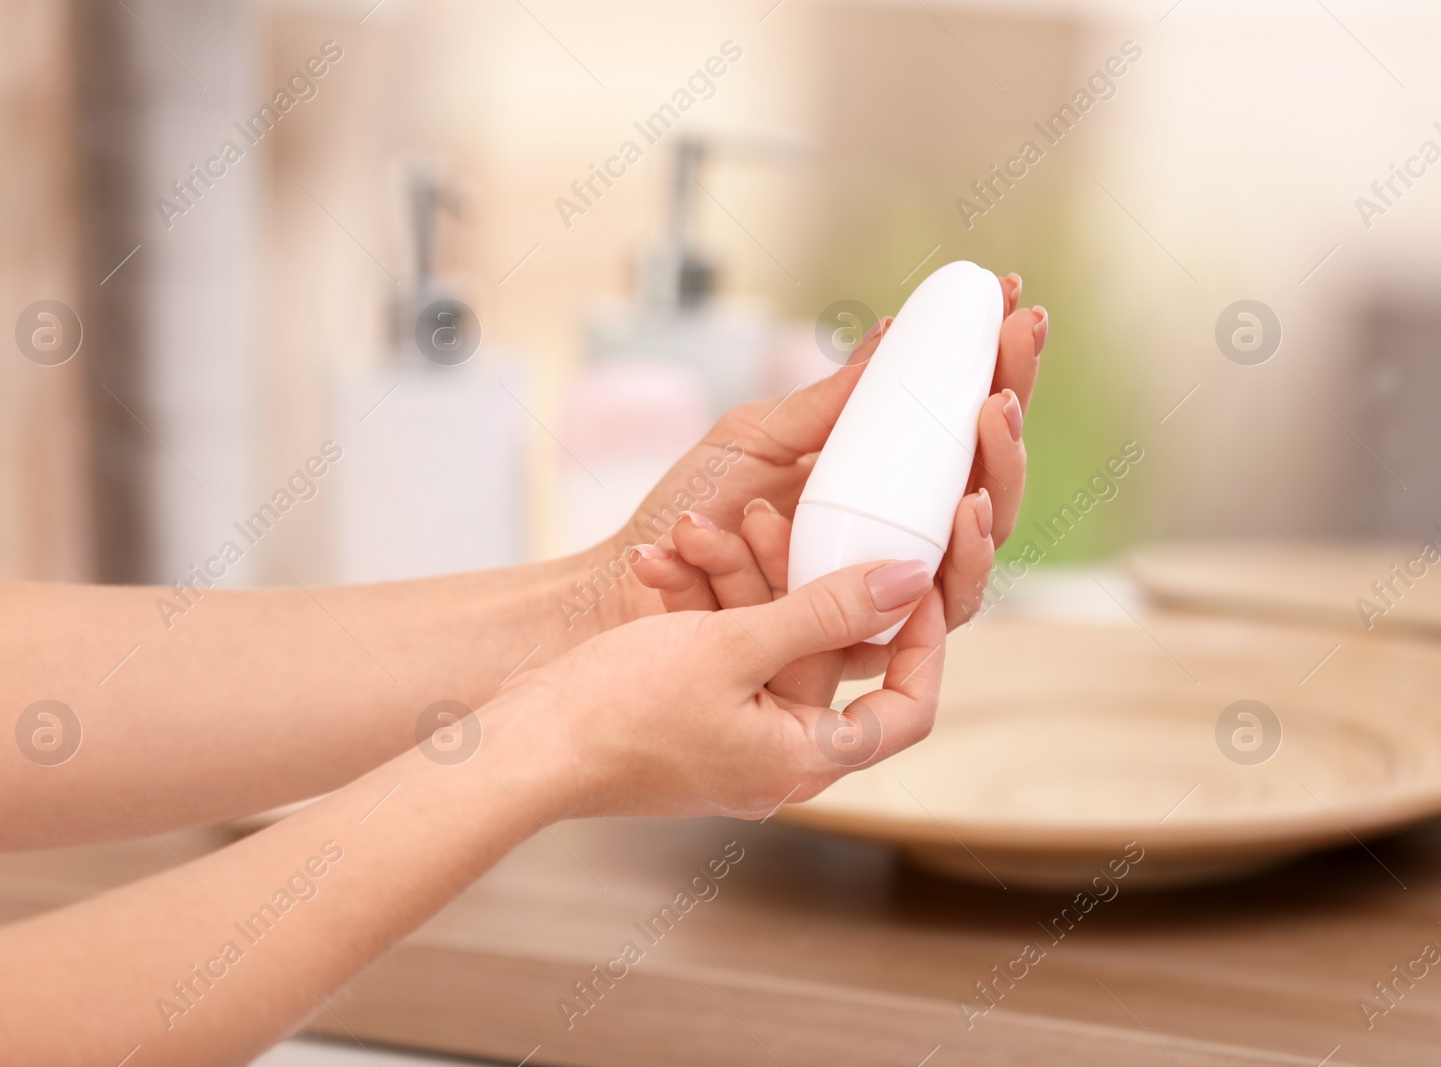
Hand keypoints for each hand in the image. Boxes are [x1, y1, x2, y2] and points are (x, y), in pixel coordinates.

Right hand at [486, 560, 943, 819]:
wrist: (519, 745)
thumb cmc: (618, 712)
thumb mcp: (731, 646)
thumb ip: (825, 610)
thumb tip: (908, 581)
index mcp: (803, 757)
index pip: (906, 708)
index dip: (920, 639)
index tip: (906, 574)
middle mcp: (776, 755)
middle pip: (819, 653)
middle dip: (786, 575)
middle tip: (763, 515)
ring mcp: (731, 735)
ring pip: (760, 637)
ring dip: (729, 577)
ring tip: (691, 529)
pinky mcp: (690, 713)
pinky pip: (717, 648)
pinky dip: (696, 604)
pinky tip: (660, 560)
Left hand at [611, 273, 1045, 628]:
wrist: (623, 583)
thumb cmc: (690, 510)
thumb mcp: (758, 438)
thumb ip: (827, 402)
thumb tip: (895, 334)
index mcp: (881, 496)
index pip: (963, 443)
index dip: (1002, 376)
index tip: (1020, 307)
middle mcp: (893, 553)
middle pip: (988, 510)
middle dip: (1010, 448)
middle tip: (1003, 394)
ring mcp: (877, 608)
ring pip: (966, 579)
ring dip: (986, 521)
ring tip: (983, 459)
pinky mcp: (851, 653)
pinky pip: (905, 621)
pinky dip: (931, 572)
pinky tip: (955, 512)